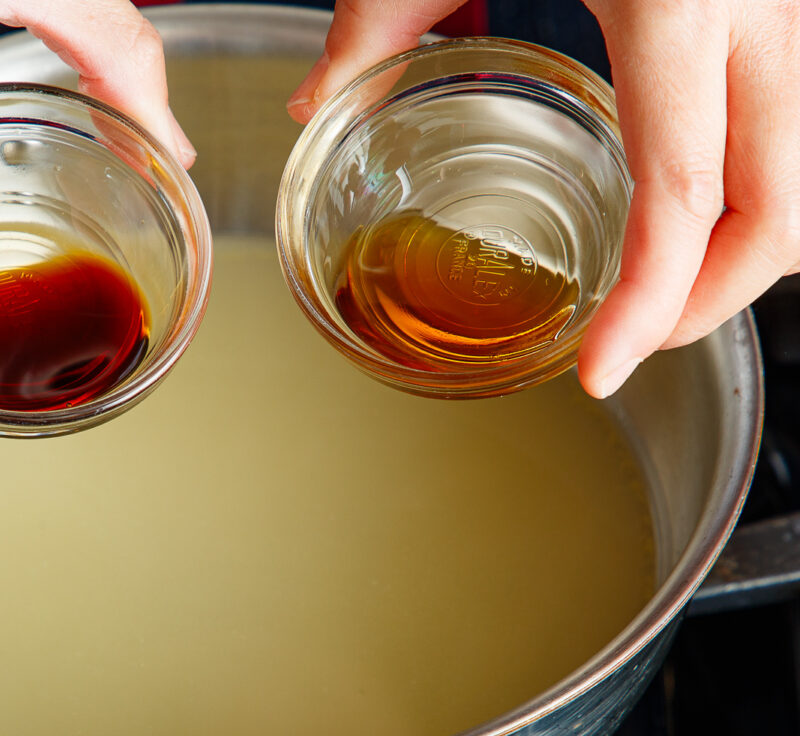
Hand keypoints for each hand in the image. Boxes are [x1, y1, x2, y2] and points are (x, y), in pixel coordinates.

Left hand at [288, 0, 799, 397]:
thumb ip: (376, 19)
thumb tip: (311, 102)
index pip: (688, 191)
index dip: (654, 304)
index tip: (602, 372)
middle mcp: (766, 6)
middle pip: (788, 210)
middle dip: (715, 300)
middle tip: (632, 341)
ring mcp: (798, 5)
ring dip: (745, 252)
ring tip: (657, 287)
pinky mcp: (794, 6)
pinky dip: (758, 186)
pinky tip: (689, 199)